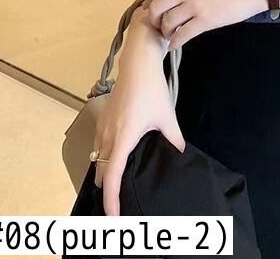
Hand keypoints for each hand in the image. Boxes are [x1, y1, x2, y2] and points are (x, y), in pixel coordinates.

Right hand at [92, 34, 183, 215]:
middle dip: (108, 190)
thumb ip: (174, 138)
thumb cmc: (152, 90)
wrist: (138, 64)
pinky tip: (116, 159)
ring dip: (105, 174)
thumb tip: (181, 153)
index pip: (113, 176)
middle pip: (102, 172)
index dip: (112, 199)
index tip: (114, 216)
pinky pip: (98, 146)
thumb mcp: (167, 116)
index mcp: (123, 138)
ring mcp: (103, 126)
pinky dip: (104, 158)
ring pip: (98, 159)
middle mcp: (108, 135)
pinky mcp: (103, 119)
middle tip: (120, 204)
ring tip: (117, 186)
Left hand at [142, 0, 267, 48]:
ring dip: (165, 31)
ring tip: (169, 35)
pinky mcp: (206, 21)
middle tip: (157, 25)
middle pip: (157, 6)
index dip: (152, 0)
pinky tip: (175, 45)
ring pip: (167, 22)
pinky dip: (175, 42)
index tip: (152, 9)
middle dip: (153, 18)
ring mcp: (195, 5)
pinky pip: (182, 34)